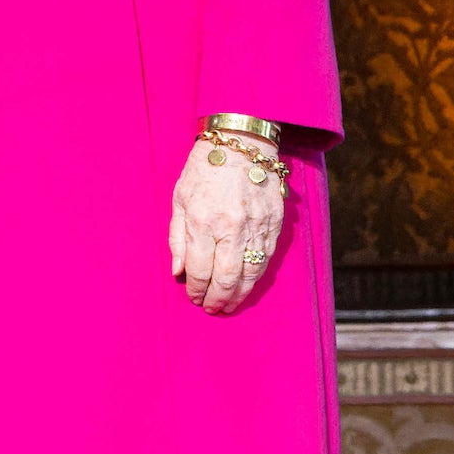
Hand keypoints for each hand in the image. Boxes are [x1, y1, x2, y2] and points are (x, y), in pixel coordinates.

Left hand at [169, 131, 285, 314]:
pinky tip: (248, 285)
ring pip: (251, 274)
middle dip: (218, 299)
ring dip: (240, 295)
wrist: (242, 144)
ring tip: (230, 305)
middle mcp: (231, 228)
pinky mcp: (275, 224)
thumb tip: (178, 271)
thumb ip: (178, 238)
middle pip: (227, 278)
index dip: (196, 289)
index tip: (193, 297)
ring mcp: (256, 227)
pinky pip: (266, 259)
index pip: (200, 270)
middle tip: (212, 309)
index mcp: (203, 221)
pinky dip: (256, 277)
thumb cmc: (205, 169)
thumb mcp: (179, 198)